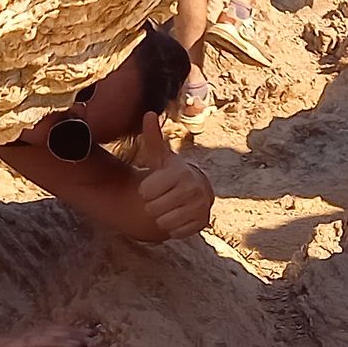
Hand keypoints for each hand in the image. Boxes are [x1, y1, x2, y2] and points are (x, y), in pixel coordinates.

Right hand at [0, 319, 93, 346]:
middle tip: (92, 338)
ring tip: (76, 344)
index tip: (89, 334)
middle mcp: (15, 339)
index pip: (47, 332)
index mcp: (18, 339)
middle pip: (47, 334)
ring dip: (56, 342)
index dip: (68, 332)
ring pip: (35, 342)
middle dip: (70, 336)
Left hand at [131, 111, 214, 239]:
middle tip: (162, 196)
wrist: (196, 189)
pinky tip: (178, 215)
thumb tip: (148, 113)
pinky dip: (173, 228)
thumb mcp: (161, 157)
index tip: (154, 185)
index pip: (145, 192)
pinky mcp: (202, 223)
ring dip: (162, 217)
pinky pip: (175, 233)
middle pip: (152, 209)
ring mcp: (199, 207)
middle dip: (153, 205)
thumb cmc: (171, 172)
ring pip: (163, 223)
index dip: (145, 190)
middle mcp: (193, 189)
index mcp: (180, 173)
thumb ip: (153, 138)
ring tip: (169, 206)